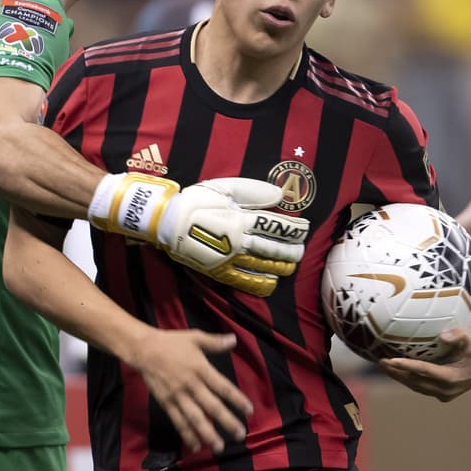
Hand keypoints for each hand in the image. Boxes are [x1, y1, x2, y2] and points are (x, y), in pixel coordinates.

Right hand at [127, 327, 253, 453]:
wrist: (144, 350)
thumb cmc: (172, 343)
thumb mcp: (195, 337)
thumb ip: (215, 342)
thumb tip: (234, 340)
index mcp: (201, 369)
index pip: (222, 387)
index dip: (236, 399)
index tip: (249, 411)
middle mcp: (191, 385)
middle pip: (212, 406)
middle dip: (227, 422)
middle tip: (240, 435)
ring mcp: (178, 396)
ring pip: (195, 418)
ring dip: (208, 434)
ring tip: (219, 447)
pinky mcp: (166, 403)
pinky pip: (178, 421)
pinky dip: (187, 434)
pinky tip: (196, 446)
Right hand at [157, 178, 309, 296]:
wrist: (165, 221)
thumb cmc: (195, 200)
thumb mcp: (224, 188)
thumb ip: (253, 191)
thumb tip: (279, 194)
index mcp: (241, 218)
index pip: (275, 226)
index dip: (294, 229)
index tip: (305, 229)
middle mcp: (238, 240)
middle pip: (273, 247)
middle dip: (291, 249)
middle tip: (301, 249)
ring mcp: (229, 258)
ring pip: (262, 265)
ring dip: (281, 265)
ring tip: (292, 264)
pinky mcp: (218, 270)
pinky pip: (243, 280)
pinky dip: (260, 282)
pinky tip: (272, 282)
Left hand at [378, 328, 470, 401]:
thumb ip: (460, 337)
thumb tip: (444, 334)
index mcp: (452, 379)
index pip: (425, 372)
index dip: (407, 366)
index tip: (391, 360)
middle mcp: (446, 390)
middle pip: (415, 381)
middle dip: (397, 372)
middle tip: (380, 360)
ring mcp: (442, 394)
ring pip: (415, 386)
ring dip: (398, 377)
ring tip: (383, 365)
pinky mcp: (439, 393)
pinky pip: (419, 386)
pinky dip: (406, 378)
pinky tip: (395, 369)